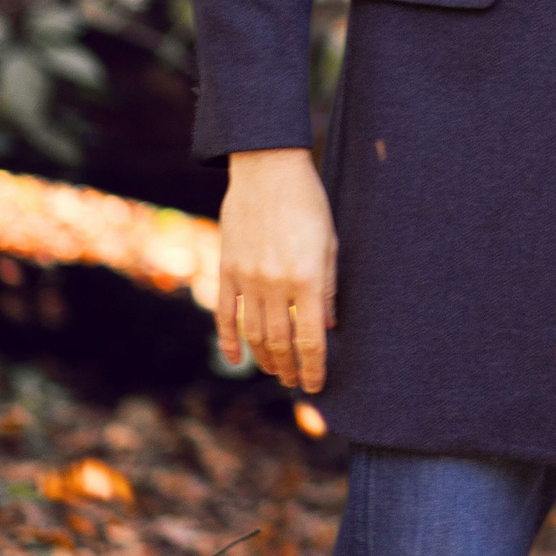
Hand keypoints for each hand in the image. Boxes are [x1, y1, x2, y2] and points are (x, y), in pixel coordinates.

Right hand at [218, 147, 336, 392]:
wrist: (267, 169)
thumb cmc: (308, 203)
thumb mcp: (330, 243)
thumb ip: (328, 287)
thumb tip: (328, 325)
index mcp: (307, 278)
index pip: (311, 338)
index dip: (313, 367)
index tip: (315, 386)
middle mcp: (275, 283)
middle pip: (280, 342)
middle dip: (288, 367)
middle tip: (294, 381)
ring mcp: (247, 278)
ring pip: (253, 333)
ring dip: (264, 358)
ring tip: (274, 371)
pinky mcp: (227, 269)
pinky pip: (226, 314)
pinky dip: (229, 340)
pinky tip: (236, 358)